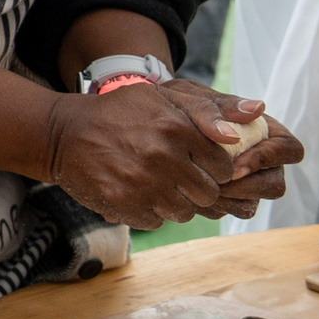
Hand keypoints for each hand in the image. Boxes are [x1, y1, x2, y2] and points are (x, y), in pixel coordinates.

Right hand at [45, 82, 297, 227]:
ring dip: (176, 202)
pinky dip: (150, 211)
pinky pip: (157, 220)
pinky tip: (136, 192)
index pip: (224, 166)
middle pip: (208, 193)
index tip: (197, 163)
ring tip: (156, 184)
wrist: (62, 134)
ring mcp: (142, 184)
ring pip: (185, 211)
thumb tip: (257, 113)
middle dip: (197, 187)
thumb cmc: (118, 113)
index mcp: (176, 128)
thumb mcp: (161, 98)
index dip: (214, 168)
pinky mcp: (123, 204)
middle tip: (176, 175)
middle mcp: (162, 157)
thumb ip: (208, 108)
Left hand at [162, 80, 300, 218]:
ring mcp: (246, 181)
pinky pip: (230, 210)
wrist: (148, 122)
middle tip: (214, 183)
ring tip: (197, 188)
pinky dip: (214, 207)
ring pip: (252, 203)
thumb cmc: (177, 104)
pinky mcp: (228, 196)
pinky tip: (189, 196)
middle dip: (245, 188)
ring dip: (227, 200)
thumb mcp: (192, 98)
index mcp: (264, 132)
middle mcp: (261, 160)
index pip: (290, 149)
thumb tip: (258, 109)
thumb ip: (220, 106)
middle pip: (274, 185)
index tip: (233, 164)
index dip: (268, 159)